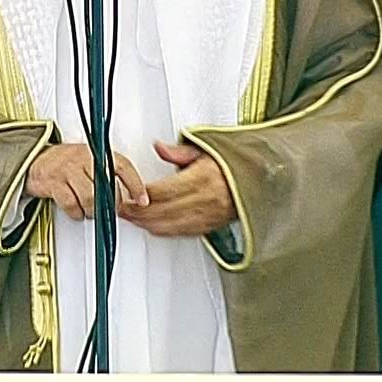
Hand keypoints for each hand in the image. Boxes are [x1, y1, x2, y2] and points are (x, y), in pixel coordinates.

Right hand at [26, 143, 147, 220]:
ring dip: (92, 210)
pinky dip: (76, 213)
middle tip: (109, 209)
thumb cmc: (68, 163)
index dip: (135, 185)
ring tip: (90, 210)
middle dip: (110, 204)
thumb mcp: (92, 161)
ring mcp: (68, 170)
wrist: (37, 159)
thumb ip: (109, 174)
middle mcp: (84, 159)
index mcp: (97, 153)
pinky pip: (71, 204)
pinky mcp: (54, 182)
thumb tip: (130, 196)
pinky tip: (76, 210)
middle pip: (106, 187)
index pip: (123, 167)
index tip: (143, 200)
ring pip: (89, 197)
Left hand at [121, 140, 236, 236]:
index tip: (127, 193)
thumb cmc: (233, 166)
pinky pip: (180, 233)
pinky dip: (161, 231)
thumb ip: (180, 151)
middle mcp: (204, 200)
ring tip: (131, 218)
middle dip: (137, 212)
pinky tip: (150, 225)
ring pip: (168, 227)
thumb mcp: (208, 150)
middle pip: (161, 211)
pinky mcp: (209, 228)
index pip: (162, 191)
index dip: (140, 195)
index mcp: (202, 178)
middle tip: (121, 208)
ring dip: (146, 224)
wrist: (260, 183)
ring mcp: (207, 216)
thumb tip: (159, 147)